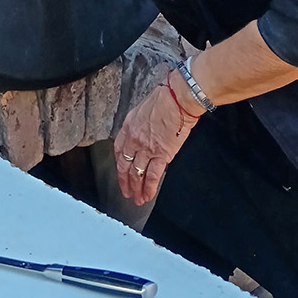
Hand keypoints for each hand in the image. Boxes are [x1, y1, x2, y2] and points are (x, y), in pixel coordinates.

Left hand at [113, 80, 200, 205]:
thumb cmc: (166, 98)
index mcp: (128, 126)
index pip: (119, 150)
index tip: (121, 173)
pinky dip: (149, 188)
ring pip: (136, 174)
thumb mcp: (144, 108)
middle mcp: (134, 139)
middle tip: (126, 192)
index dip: (119, 165)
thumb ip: (140, 124)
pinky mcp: (161, 155)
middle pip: (125, 165)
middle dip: (125, 182)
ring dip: (136, 189)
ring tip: (137, 199)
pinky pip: (152, 176)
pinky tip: (147, 196)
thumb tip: (143, 133)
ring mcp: (146, 149)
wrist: (178, 98)